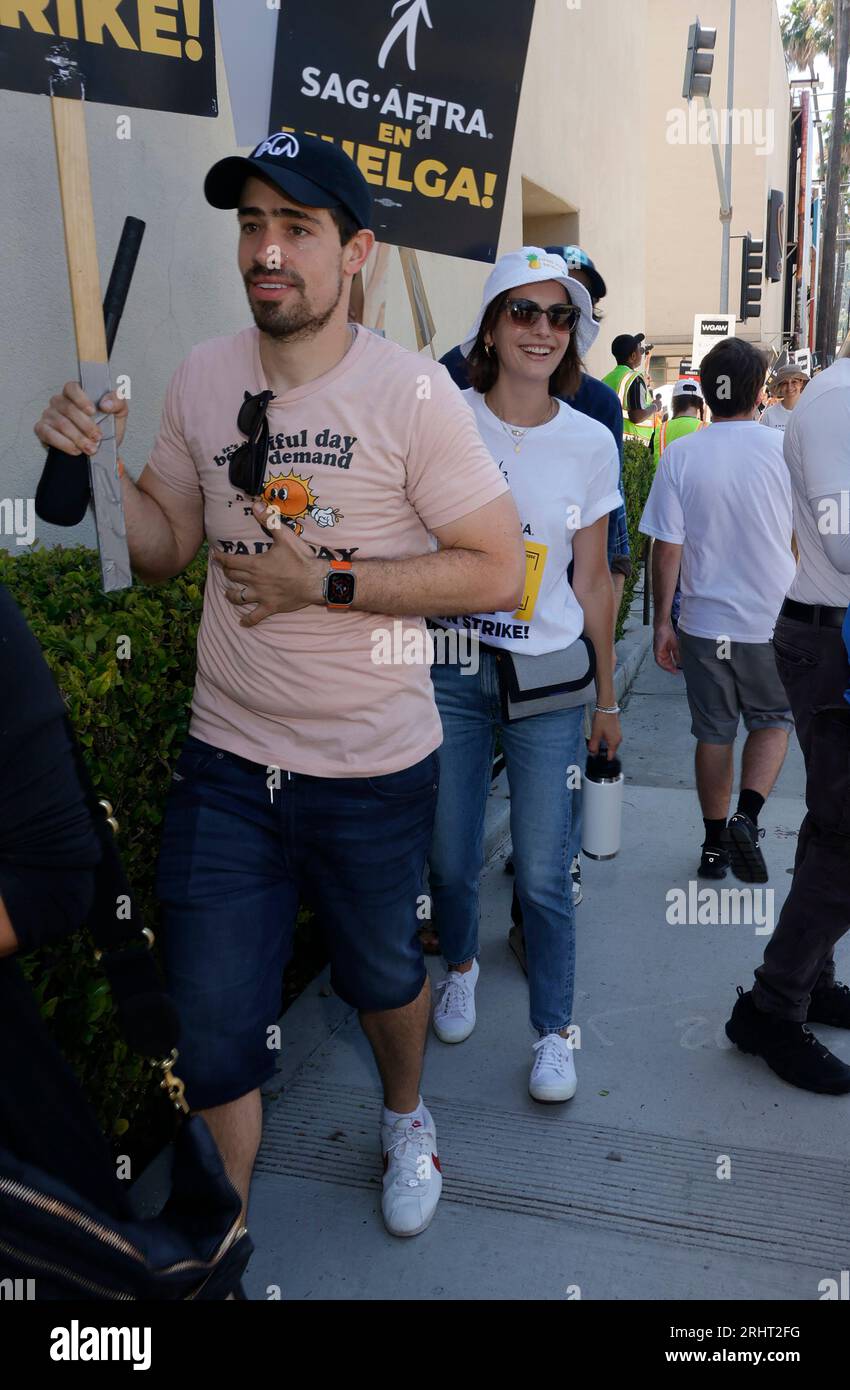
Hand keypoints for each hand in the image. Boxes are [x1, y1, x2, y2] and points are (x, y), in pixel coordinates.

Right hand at [35, 381, 127, 456]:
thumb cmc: (106, 430)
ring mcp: (49, 415)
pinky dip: (64, 444)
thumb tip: (105, 404)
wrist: (102, 453)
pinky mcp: (42, 430)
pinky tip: (76, 450)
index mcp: (75, 394)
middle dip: (85, 425)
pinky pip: (48, 434)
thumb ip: (118, 401)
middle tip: (97, 437)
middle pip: (68, 408)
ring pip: (61, 423)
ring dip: (78, 438)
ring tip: (91, 448)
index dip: (81, 399)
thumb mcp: (119, 414)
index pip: (71, 388)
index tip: (93, 411)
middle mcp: (60, 402)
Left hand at [214, 502, 324, 626]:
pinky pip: (255, 616)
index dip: (221, 558)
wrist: (315, 581)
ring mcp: (261, 595)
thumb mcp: (285, 536)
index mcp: (255, 564)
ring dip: (231, 595)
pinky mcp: (270, 607)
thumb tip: (255, 504)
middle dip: (227, 572)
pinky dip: (248, 620)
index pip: (231, 561)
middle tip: (225, 569)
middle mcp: (254, 581)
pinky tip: (242, 623)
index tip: (215, 555)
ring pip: (239, 597)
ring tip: (228, 593)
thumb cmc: (301, 558)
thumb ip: (269, 520)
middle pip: (233, 577)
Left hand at [588, 711, 621, 758]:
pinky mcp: (616, 729)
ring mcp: (618, 734)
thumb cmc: (602, 720)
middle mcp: (618, 740)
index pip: (610, 756)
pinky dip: (606, 739)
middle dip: (603, 751)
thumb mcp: (595, 734)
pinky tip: (600, 734)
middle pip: (611, 750)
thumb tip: (592, 753)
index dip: (603, 758)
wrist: (607, 708)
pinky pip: (611, 738)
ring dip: (604, 744)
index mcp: (614, 743)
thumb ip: (594, 745)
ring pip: (611, 744)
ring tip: (596, 741)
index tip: (597, 758)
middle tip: (594, 749)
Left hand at [654, 622, 680, 674]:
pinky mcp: (656, 650)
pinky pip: (659, 660)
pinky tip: (668, 666)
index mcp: (665, 651)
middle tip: (675, 672)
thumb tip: (680, 661)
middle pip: (664, 663)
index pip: (668, 660)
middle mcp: (660, 652)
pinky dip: (663, 664)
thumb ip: (677, 654)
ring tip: (673, 670)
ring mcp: (657, 651)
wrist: (663, 627)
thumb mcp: (675, 646)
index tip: (677, 670)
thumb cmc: (668, 633)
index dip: (673, 666)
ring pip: (661, 663)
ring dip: (667, 667)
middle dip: (670, 668)